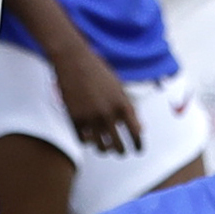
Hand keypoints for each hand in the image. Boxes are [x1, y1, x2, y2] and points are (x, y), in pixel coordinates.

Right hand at [50, 39, 141, 156]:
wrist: (73, 61)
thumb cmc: (98, 72)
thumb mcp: (119, 88)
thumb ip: (130, 109)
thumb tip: (141, 129)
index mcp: (122, 105)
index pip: (136, 133)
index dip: (139, 144)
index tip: (139, 150)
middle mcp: (107, 114)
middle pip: (118, 144)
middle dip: (121, 151)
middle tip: (122, 152)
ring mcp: (90, 117)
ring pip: (100, 146)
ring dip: (104, 149)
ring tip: (106, 148)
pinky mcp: (74, 118)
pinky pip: (83, 140)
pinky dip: (88, 141)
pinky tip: (90, 139)